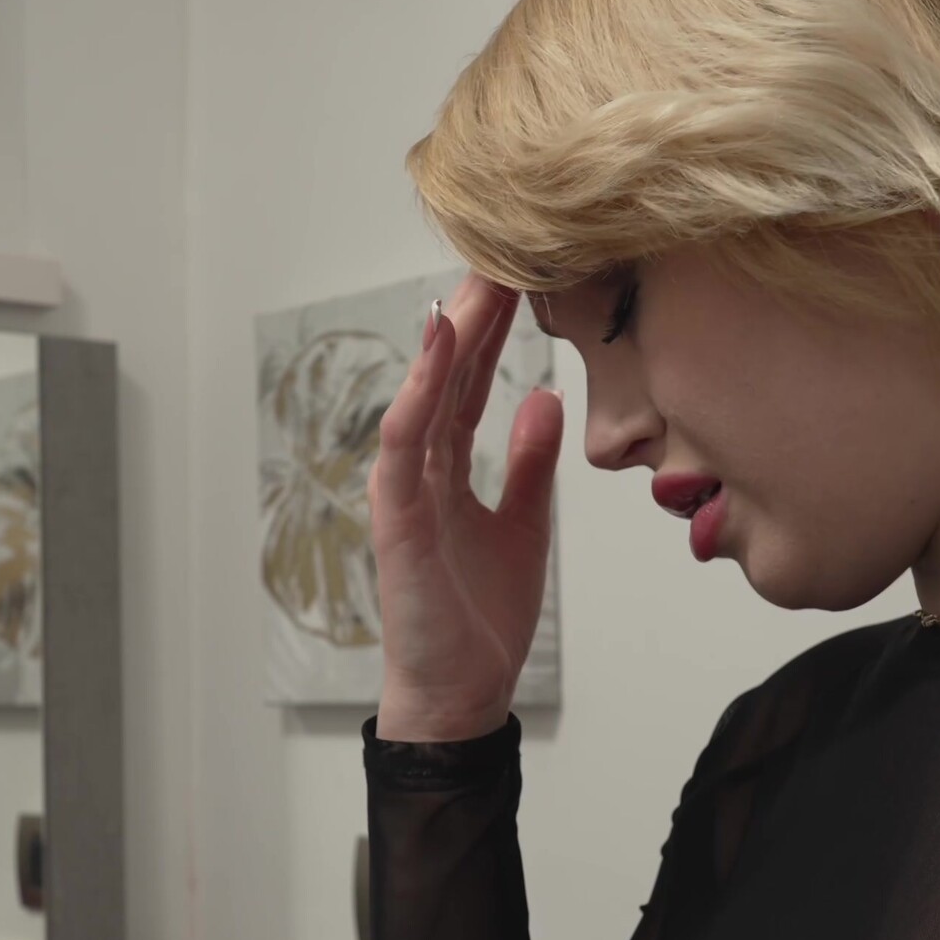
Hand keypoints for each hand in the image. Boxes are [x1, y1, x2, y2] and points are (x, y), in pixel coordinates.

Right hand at [366, 275, 563, 741]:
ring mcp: (403, 491)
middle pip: (443, 374)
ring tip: (472, 282)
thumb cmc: (479, 615)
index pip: (468, 380)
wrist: (460, 692)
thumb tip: (542, 396)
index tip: (522, 270)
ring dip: (445, 338)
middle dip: (472, 312)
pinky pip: (405, 443)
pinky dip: (419, 391)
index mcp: (445, 468)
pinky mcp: (398, 518)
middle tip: (500, 247)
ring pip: (422, 395)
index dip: (493, 326)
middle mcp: (418, 469)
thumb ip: (528, 462)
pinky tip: (437, 346)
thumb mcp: (524, 524)